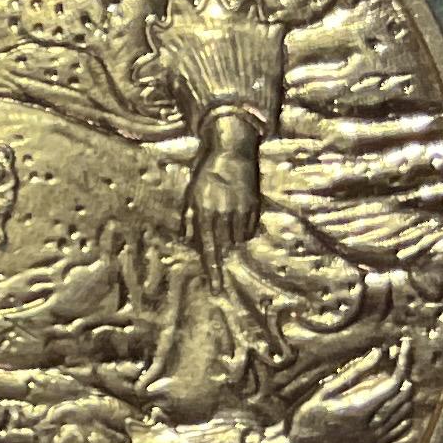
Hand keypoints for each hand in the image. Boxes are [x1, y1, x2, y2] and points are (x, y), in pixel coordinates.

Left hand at [185, 114, 262, 261]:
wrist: (231, 152)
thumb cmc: (206, 174)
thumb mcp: (190, 195)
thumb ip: (188, 220)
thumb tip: (188, 241)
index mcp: (204, 213)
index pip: (209, 249)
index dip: (213, 270)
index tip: (216, 289)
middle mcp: (223, 215)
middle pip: (224, 248)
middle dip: (222, 258)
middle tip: (222, 270)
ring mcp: (241, 211)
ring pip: (238, 240)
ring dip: (231, 238)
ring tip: (226, 219)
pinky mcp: (254, 206)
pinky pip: (249, 230)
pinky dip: (243, 229)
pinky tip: (237, 214)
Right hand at [282, 350, 414, 442]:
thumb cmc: (307, 418)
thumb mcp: (325, 391)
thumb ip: (354, 373)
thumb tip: (378, 353)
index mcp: (360, 410)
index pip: (394, 384)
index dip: (403, 362)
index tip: (404, 346)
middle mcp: (372, 426)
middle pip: (403, 396)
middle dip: (405, 373)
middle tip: (400, 356)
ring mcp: (375, 438)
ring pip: (404, 412)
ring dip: (405, 392)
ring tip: (399, 375)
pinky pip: (400, 429)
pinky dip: (405, 413)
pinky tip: (400, 403)